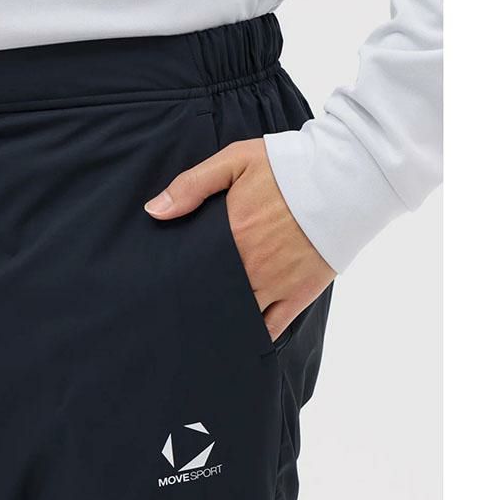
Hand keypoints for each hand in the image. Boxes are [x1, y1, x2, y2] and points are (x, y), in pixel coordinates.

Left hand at [144, 139, 335, 339]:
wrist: (345, 178)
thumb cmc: (289, 166)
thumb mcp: (235, 161)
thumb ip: (192, 185)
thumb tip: (154, 211)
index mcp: (230, 236)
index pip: (193, 269)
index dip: (178, 279)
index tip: (165, 284)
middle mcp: (249, 267)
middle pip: (212, 295)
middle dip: (196, 302)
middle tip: (181, 309)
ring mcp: (275, 284)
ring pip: (238, 315)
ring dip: (221, 320)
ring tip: (205, 328)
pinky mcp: (300, 294)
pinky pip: (273, 327)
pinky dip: (255, 335)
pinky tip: (240, 338)